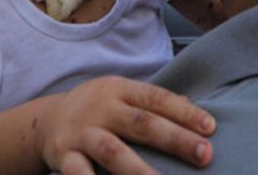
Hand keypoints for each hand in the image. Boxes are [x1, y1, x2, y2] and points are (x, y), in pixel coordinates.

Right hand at [39, 76, 215, 174]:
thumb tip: (196, 113)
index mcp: (120, 90)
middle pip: (142, 123)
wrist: (46, 120)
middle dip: (175, 139)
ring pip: (112, 151)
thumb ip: (152, 104)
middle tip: (205, 154)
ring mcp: (82, 133)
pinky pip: (78, 173)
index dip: (184, 113)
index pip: (157, 98)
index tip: (211, 128)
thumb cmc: (98, 110)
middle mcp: (102, 109)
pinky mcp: (64, 156)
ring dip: (139, 170)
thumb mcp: (121, 96)